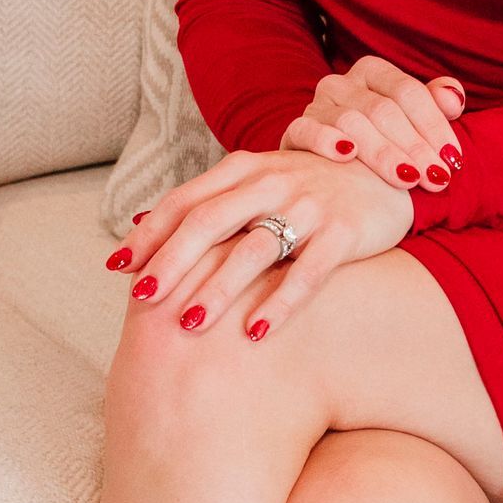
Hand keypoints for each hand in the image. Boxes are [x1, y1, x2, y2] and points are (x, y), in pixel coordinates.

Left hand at [107, 146, 413, 339]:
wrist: (386, 174)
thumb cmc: (307, 189)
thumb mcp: (255, 183)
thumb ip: (204, 203)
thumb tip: (139, 226)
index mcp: (243, 169)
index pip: (185, 200)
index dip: (150, 234)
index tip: (116, 269)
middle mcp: (272, 181)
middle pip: (210, 221)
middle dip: (172, 262)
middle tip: (143, 300)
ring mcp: (310, 205)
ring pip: (254, 248)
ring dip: (218, 288)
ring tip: (189, 325)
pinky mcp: (345, 232)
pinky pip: (309, 272)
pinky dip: (281, 302)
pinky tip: (256, 333)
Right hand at [279, 57, 467, 195]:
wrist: (333, 177)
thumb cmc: (384, 146)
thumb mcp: (414, 123)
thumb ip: (437, 105)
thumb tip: (454, 98)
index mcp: (373, 72)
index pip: (408, 91)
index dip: (433, 124)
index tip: (453, 159)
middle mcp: (342, 83)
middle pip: (383, 109)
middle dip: (414, 146)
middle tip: (436, 178)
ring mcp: (316, 106)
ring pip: (350, 122)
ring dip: (383, 152)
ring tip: (407, 178)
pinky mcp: (295, 132)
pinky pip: (305, 130)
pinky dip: (325, 140)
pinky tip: (347, 156)